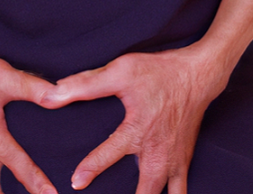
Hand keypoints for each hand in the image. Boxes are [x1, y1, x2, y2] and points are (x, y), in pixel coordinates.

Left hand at [40, 44, 232, 193]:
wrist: (198, 75)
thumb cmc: (160, 72)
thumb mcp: (121, 71)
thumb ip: (86, 84)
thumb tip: (54, 92)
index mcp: (137, 131)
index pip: (108, 155)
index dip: (90, 169)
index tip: (76, 183)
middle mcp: (156, 152)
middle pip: (143, 193)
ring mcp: (173, 161)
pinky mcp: (184, 161)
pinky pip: (180, 191)